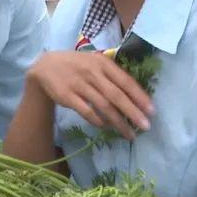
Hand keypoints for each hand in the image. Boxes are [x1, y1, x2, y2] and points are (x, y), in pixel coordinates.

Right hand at [28, 51, 154, 139]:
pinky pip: (86, 111)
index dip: (139, 97)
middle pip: (116, 96)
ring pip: (103, 106)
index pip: (125, 81)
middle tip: (146, 126)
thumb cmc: (76, 65)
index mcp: (102, 63)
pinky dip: (98, 120)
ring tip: (129, 134)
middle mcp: (92, 73)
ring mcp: (79, 85)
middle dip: (133, 112)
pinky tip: (106, 127)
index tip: (152, 111)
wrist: (45, 66)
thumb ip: (113, 74)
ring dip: (118, 122)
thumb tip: (137, 93)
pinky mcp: (67, 96)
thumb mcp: (95, 62)